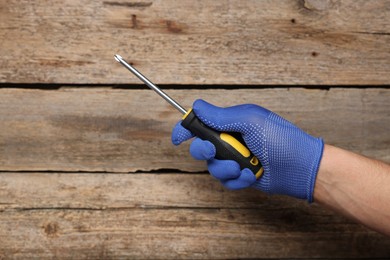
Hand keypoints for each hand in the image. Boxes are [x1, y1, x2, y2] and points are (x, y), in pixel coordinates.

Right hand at [172, 99, 323, 201]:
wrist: (301, 167)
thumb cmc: (281, 139)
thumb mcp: (250, 120)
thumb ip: (221, 116)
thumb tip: (197, 106)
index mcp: (230, 123)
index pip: (200, 124)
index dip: (186, 129)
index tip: (178, 138)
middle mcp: (230, 141)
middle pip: (201, 148)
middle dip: (204, 151)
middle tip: (215, 150)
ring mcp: (236, 159)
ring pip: (213, 168)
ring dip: (226, 168)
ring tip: (244, 166)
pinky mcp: (241, 176)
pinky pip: (227, 182)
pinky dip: (238, 180)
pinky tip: (253, 175)